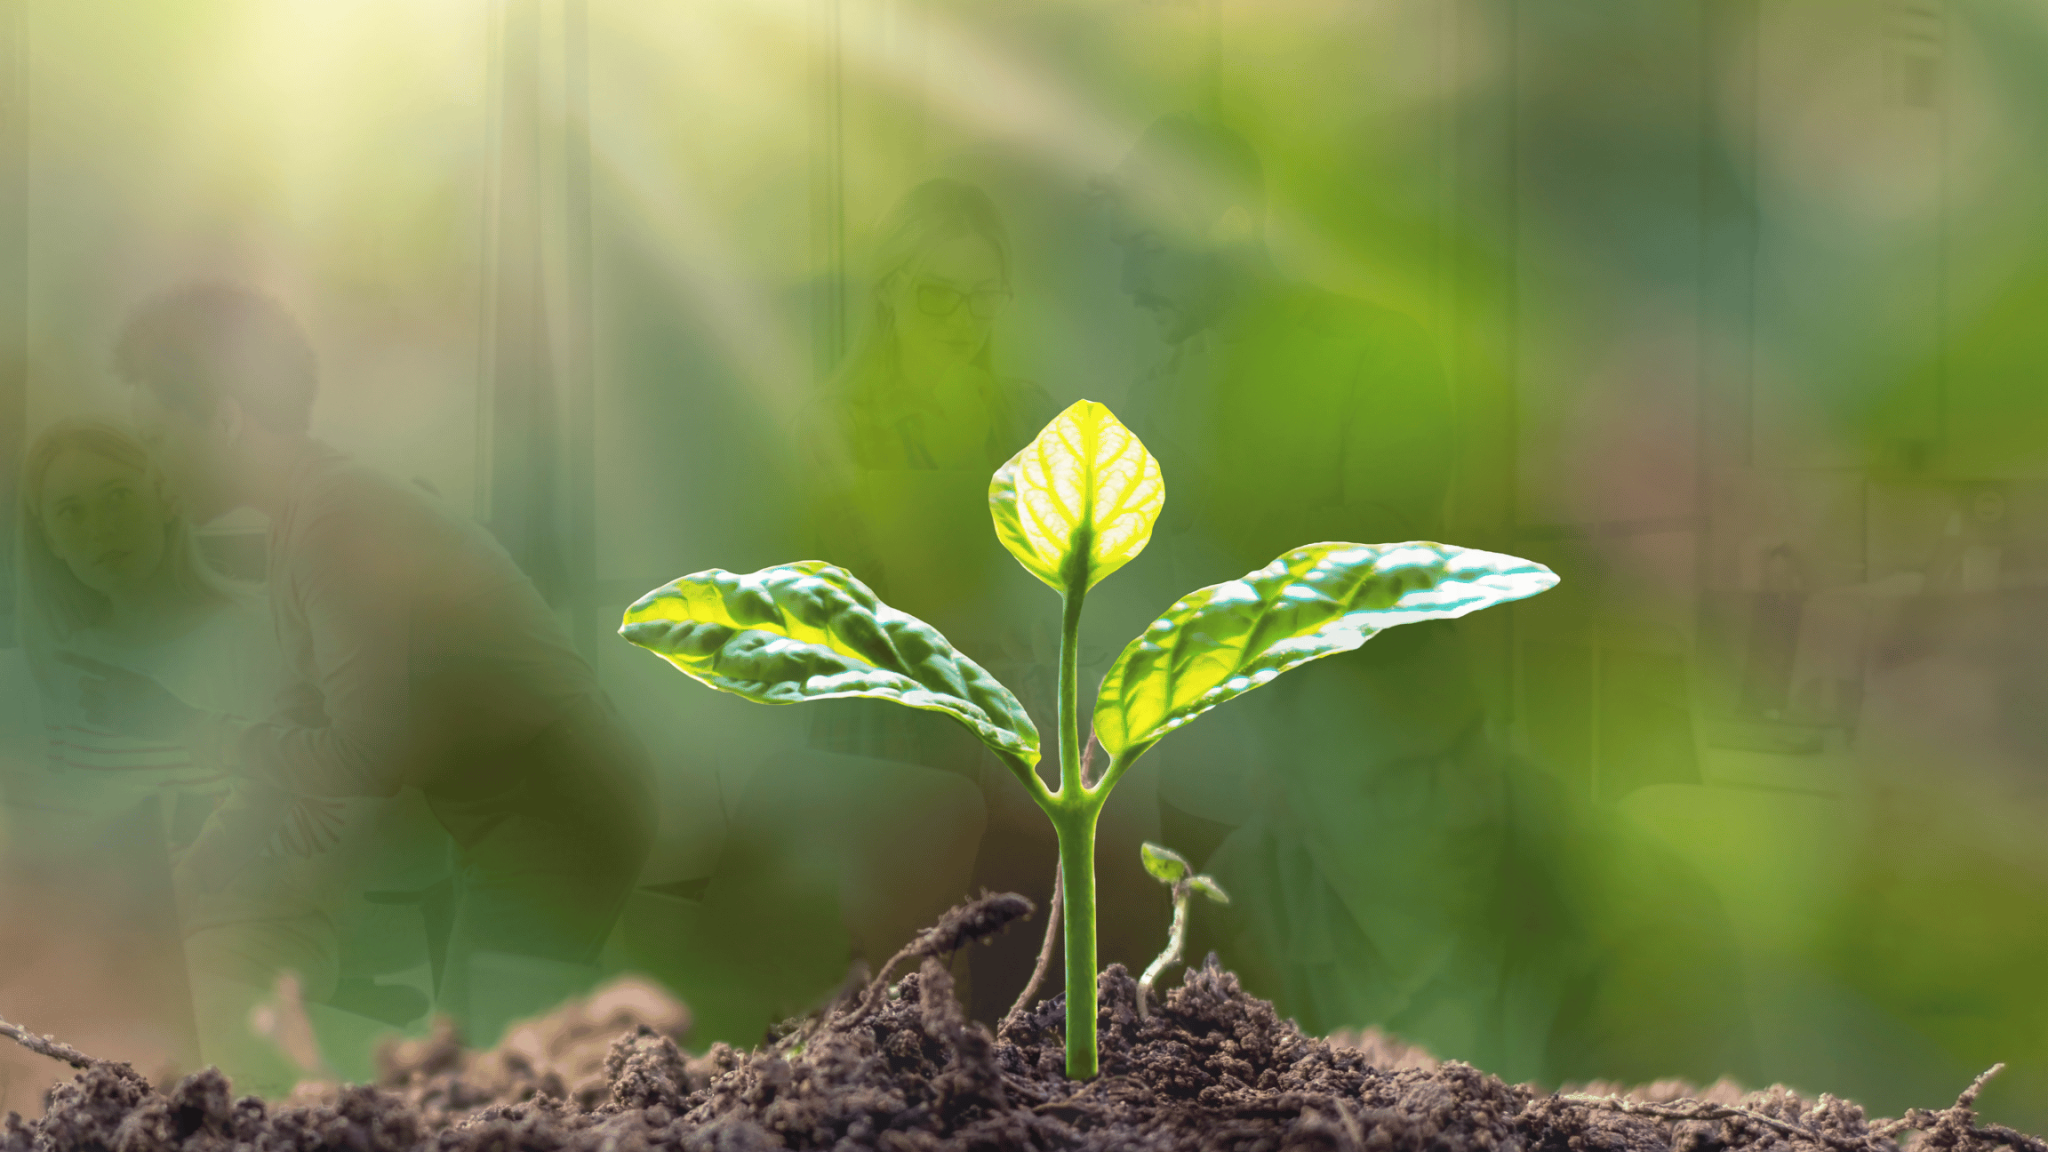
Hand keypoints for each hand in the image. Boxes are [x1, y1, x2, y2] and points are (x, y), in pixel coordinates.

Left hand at [55, 651, 204, 741]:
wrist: (176, 718)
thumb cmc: (170, 693)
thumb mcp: (153, 676)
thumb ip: (132, 674)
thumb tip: (119, 674)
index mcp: (121, 676)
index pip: (90, 664)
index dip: (71, 659)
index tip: (54, 653)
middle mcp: (110, 691)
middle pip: (83, 685)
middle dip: (88, 685)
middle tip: (99, 687)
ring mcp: (109, 708)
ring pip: (84, 702)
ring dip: (91, 700)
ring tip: (104, 701)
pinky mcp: (112, 723)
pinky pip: (91, 718)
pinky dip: (94, 714)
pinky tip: (105, 714)